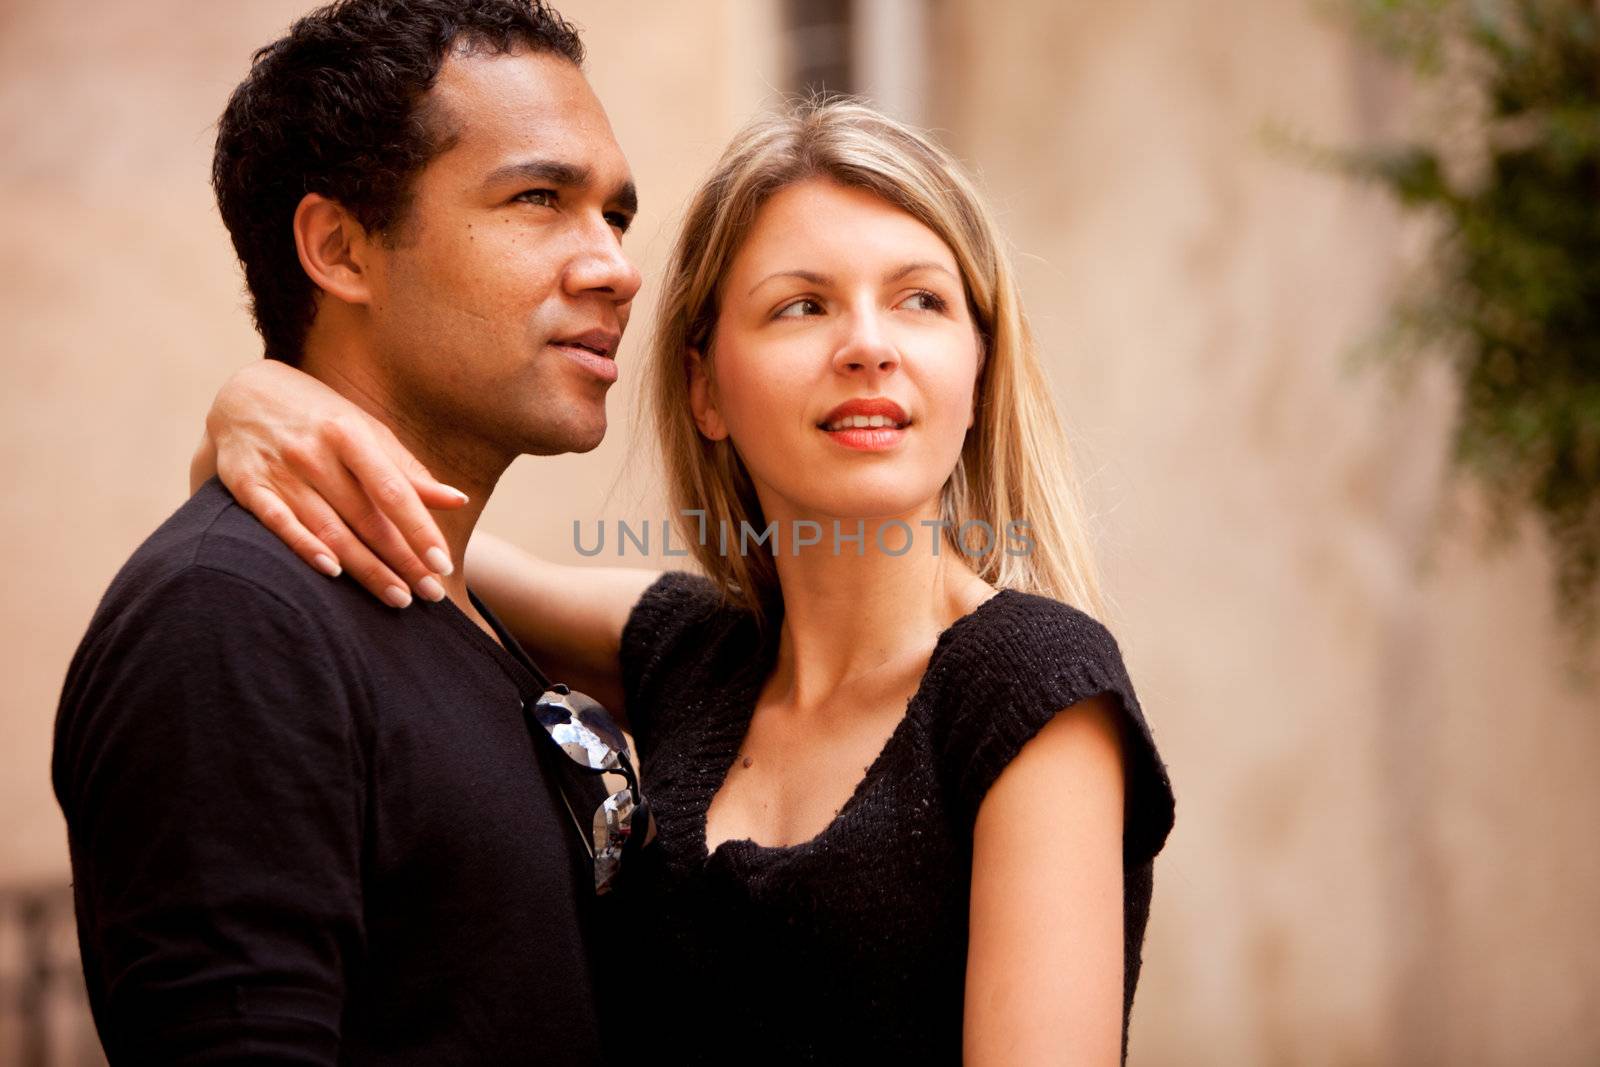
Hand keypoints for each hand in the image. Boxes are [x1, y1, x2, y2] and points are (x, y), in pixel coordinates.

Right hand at [204, 360, 468, 606]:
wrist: (245, 391)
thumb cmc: (320, 416)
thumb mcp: (365, 429)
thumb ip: (407, 470)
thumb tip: (458, 500)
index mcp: (349, 432)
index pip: (393, 490)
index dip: (419, 530)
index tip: (444, 565)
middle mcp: (313, 452)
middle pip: (365, 517)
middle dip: (400, 560)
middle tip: (430, 594)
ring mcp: (279, 469)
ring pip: (329, 529)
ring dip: (365, 568)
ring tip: (398, 597)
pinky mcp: (248, 485)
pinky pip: (278, 523)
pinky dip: (305, 548)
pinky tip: (333, 573)